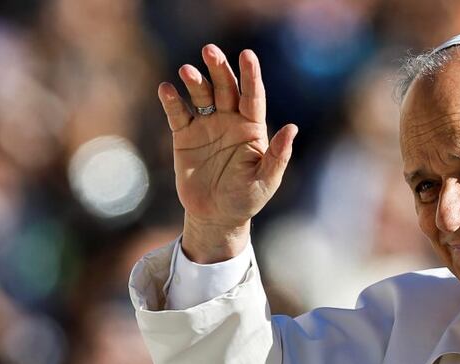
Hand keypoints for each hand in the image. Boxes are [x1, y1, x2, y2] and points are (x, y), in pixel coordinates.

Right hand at [158, 44, 297, 262]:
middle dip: (219, 68)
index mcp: (252, 128)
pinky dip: (171, 100)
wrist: (216, 216)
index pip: (253, 95)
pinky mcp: (185, 135)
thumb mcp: (266, 181)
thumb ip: (278, 156)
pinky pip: (178, 113)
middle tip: (209, 50)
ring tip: (187, 71)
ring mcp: (207, 125)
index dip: (251, 75)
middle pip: (225, 87)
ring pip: (201, 95)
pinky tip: (167, 89)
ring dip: (195, 81)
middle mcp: (230, 120)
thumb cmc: (246, 199)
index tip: (248, 55)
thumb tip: (292, 128)